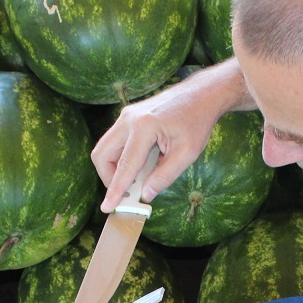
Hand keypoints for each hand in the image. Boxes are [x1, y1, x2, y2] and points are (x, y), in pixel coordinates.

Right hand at [91, 60, 250, 210]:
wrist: (201, 95)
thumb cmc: (197, 122)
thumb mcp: (186, 154)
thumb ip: (165, 176)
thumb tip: (145, 195)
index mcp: (144, 126)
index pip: (125, 165)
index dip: (115, 190)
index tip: (107, 207)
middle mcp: (129, 119)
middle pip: (102, 155)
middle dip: (109, 178)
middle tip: (127, 193)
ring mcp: (126, 116)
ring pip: (105, 149)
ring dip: (115, 168)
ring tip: (138, 179)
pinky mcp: (128, 117)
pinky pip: (115, 142)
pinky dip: (122, 158)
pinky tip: (142, 166)